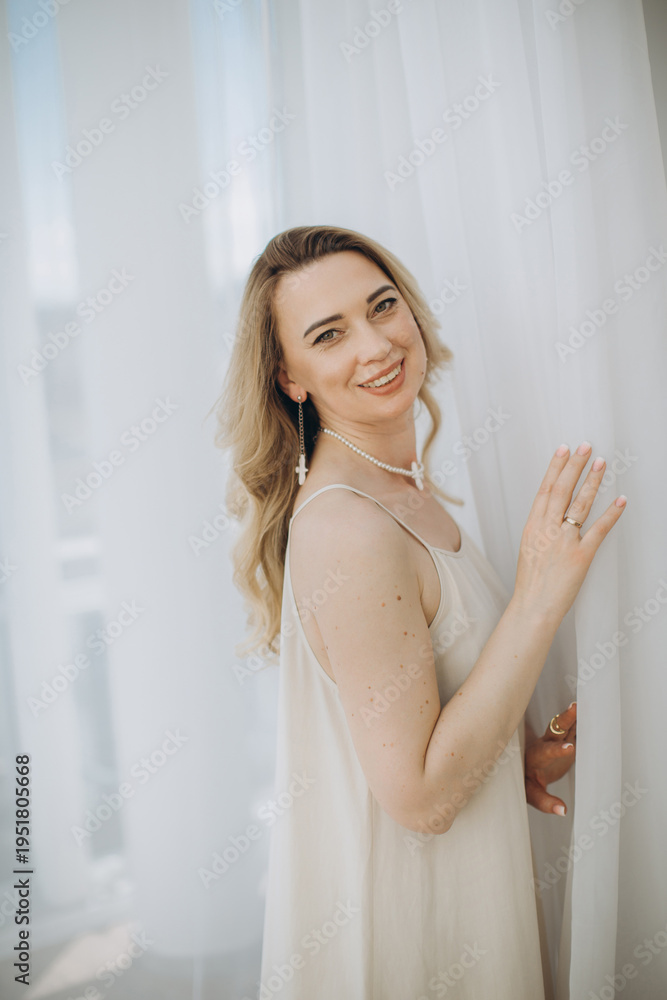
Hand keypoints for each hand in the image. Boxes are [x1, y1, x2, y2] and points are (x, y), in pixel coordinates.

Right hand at [513, 443, 626, 620]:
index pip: (545, 490)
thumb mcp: (528, 549)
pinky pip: (598, 530)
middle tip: (585, 446)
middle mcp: (547, 529)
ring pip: (579, 504)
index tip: (563, 450)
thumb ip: (540, 530)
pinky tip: (620, 501)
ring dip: (591, 482)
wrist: (533, 606)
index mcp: (532, 526)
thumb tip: (551, 515)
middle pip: (562, 490)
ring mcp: (564, 541)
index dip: (555, 468)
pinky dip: (611, 514)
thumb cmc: (531, 583)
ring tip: (601, 464)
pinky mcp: (581, 555)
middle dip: (574, 465)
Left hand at [525, 702, 576, 815]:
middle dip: (565, 719)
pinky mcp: (563, 739)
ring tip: (587, 702)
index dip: (557, 750)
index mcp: (536, 757)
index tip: (570, 748)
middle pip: (554, 729)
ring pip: (564, 725)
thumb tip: (563, 811)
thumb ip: (545, 802)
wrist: (523, 768)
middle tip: (576, 707)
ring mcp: (554, 739)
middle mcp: (544, 744)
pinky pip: (573, 728)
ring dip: (575, 714)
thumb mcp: (532, 794)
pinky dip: (581, 720)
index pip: (546, 752)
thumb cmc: (525, 781)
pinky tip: (592, 711)